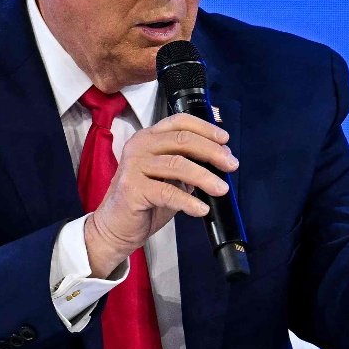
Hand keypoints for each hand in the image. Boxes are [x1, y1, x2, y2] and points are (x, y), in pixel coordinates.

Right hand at [84, 114, 236, 278]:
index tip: (226, 140)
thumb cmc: (146, 200)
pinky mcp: (131, 189)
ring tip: (222, 189)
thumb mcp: (171, 177)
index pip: (180, 121)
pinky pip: (168, 192)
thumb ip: (190, 163)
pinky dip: (189, 201)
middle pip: (183, 140)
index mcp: (149, 138)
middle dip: (213, 152)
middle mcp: (139, 146)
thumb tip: (223, 158)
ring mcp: (133, 166)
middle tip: (232, 165)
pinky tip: (202, 209)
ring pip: (178, 165)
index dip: (206, 128)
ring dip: (205, 177)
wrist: (116, 226)